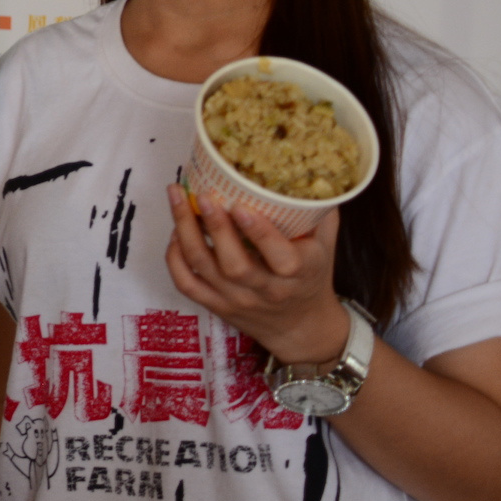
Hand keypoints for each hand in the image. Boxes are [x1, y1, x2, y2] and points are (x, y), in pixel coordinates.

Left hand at [164, 183, 350, 364]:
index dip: (260, 233)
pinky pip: (187, 284)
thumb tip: (307, 174)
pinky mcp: (217, 305)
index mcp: (299, 273)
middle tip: (203, 196)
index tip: (241, 206)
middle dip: (216, 228)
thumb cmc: (311, 277)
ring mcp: (238, 299)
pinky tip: (175, 233)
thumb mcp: (326, 245)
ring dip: (186, 232)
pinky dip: (175, 258)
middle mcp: (266, 290)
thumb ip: (319, 211)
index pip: (282, 259)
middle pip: (235, 265)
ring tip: (178, 199)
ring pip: (204, 269)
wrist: (301, 326)